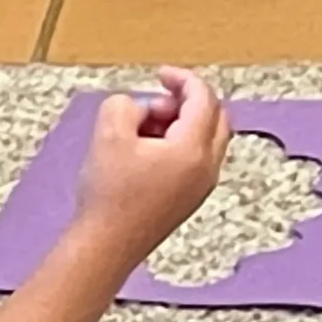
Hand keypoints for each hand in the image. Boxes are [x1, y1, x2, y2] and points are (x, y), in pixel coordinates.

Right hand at [70, 68, 231, 269]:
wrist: (105, 246)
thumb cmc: (109, 196)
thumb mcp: (108, 133)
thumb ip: (124, 104)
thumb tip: (138, 110)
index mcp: (194, 150)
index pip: (204, 99)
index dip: (182, 79)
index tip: (161, 75)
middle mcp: (207, 168)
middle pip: (215, 117)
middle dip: (185, 102)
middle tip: (153, 105)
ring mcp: (202, 186)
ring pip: (206, 138)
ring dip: (178, 123)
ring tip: (139, 132)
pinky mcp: (190, 198)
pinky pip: (195, 159)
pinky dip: (176, 144)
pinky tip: (142, 153)